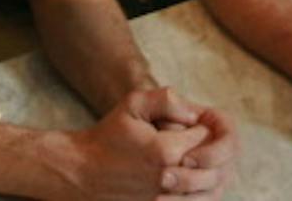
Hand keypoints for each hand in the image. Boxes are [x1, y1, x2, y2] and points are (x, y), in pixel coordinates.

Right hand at [63, 87, 227, 199]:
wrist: (83, 172)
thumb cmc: (107, 136)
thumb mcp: (132, 104)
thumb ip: (166, 100)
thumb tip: (192, 113)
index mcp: (166, 150)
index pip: (204, 135)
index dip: (198, 126)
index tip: (186, 123)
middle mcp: (171, 178)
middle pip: (208, 162)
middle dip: (202, 148)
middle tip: (187, 140)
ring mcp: (166, 198)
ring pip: (203, 184)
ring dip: (198, 169)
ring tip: (183, 157)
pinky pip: (189, 199)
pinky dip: (188, 188)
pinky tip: (176, 175)